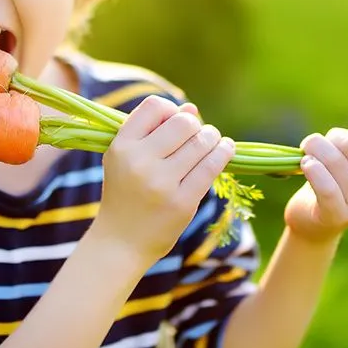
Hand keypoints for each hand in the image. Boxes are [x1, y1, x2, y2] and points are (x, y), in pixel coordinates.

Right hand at [93, 96, 235, 265]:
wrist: (121, 241)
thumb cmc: (126, 193)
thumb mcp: (127, 159)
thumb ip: (154, 131)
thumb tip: (192, 108)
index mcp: (121, 146)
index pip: (154, 106)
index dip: (170, 109)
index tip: (175, 122)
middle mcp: (139, 161)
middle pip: (183, 122)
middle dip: (196, 125)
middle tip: (199, 134)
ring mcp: (161, 182)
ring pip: (201, 142)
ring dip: (212, 137)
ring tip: (213, 141)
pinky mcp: (181, 202)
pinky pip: (211, 166)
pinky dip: (224, 152)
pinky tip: (226, 149)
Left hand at [284, 106, 347, 242]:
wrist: (315, 215)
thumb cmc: (339, 176)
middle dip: (332, 138)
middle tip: (319, 144)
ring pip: (335, 162)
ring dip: (315, 149)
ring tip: (308, 153)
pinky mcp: (337, 216)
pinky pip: (326, 186)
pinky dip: (312, 169)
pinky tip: (306, 164)